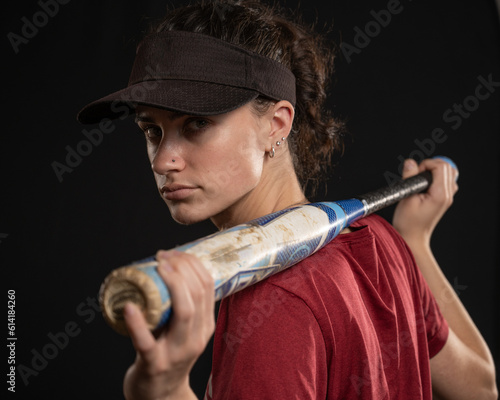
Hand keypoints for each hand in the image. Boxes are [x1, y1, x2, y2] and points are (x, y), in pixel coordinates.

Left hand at [122, 250, 214, 399]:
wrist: (160, 396)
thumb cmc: (169, 355)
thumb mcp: (185, 331)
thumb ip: (183, 306)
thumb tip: (169, 268)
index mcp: (205, 326)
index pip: (208, 286)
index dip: (192, 264)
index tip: (174, 252)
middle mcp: (196, 338)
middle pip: (197, 295)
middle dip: (182, 268)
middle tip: (163, 255)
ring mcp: (176, 352)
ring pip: (183, 313)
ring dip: (171, 284)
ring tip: (157, 267)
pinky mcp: (154, 364)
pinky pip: (146, 342)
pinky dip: (137, 322)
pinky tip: (129, 306)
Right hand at [392, 158, 458, 246]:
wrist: (413, 238)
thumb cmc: (408, 222)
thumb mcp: (405, 198)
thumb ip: (409, 178)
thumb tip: (410, 162)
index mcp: (440, 194)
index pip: (441, 167)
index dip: (425, 164)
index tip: (414, 173)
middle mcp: (447, 195)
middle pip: (447, 167)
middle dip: (430, 165)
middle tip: (417, 175)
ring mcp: (448, 197)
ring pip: (449, 172)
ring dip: (434, 170)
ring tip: (421, 179)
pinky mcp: (444, 199)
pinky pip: (447, 180)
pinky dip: (437, 177)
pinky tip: (425, 184)